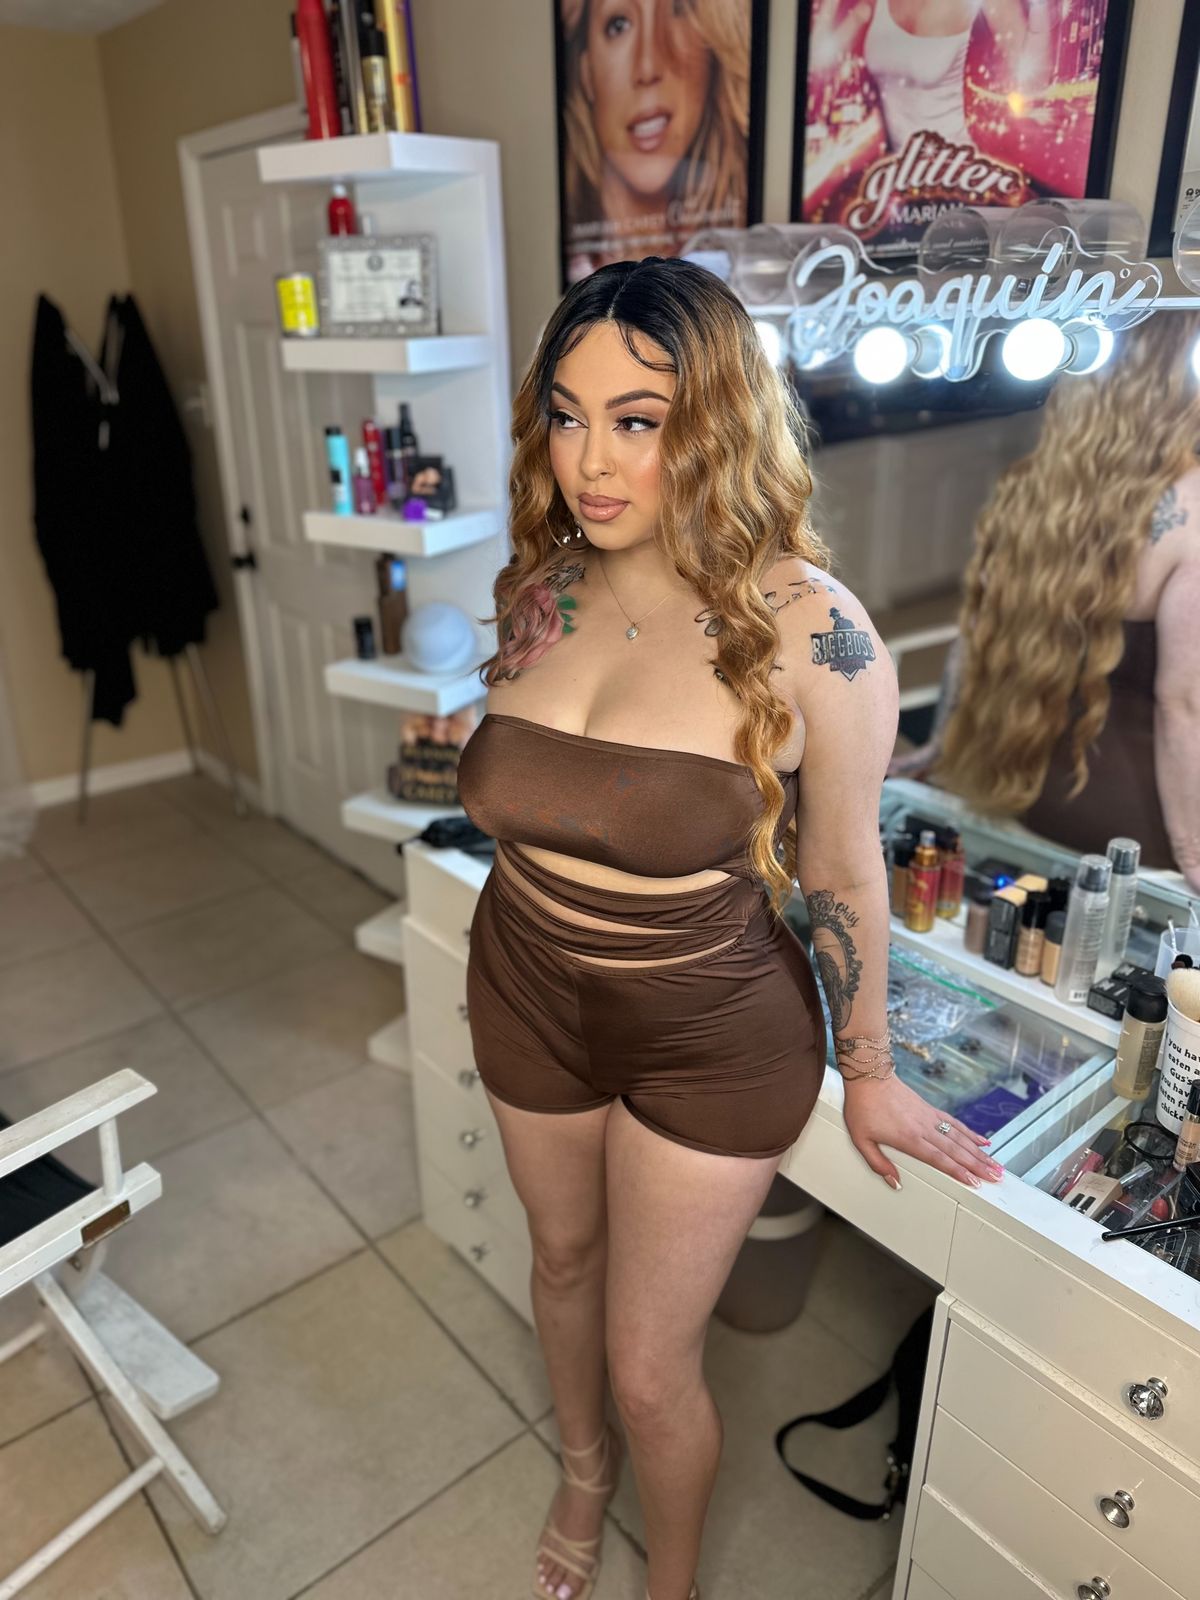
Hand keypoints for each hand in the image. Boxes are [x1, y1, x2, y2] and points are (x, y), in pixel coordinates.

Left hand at [840, 1075, 1004, 1190]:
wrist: (869, 1076)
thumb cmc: (862, 1107)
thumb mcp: (861, 1139)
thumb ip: (877, 1163)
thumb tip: (893, 1182)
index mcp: (909, 1139)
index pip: (939, 1159)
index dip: (958, 1172)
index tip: (974, 1182)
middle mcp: (924, 1128)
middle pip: (956, 1150)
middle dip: (978, 1165)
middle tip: (996, 1177)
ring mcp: (930, 1118)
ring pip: (960, 1138)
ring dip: (979, 1152)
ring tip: (995, 1164)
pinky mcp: (930, 1110)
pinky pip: (955, 1123)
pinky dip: (970, 1133)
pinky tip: (981, 1141)